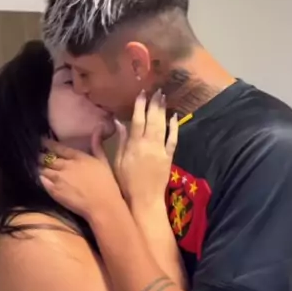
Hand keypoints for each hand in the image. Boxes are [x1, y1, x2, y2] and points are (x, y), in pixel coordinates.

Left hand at [39, 130, 122, 220]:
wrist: (103, 206)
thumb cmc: (107, 184)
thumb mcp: (104, 161)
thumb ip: (97, 145)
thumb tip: (98, 126)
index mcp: (78, 157)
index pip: (58, 148)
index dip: (48, 144)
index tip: (41, 140)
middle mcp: (66, 166)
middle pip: (47, 158)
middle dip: (41, 155)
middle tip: (36, 154)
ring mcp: (58, 178)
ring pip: (43, 168)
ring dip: (39, 166)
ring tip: (36, 165)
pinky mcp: (54, 191)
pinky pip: (42, 181)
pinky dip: (40, 177)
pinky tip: (39, 177)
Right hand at [113, 90, 177, 206]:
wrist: (143, 200)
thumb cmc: (125, 182)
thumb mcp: (117, 162)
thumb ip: (120, 141)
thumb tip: (118, 122)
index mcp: (133, 145)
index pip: (137, 120)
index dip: (139, 105)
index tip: (141, 93)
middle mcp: (148, 145)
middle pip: (152, 120)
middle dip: (154, 104)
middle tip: (156, 90)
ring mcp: (160, 150)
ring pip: (162, 126)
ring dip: (163, 111)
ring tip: (163, 98)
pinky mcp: (169, 157)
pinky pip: (173, 140)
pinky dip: (174, 127)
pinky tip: (174, 117)